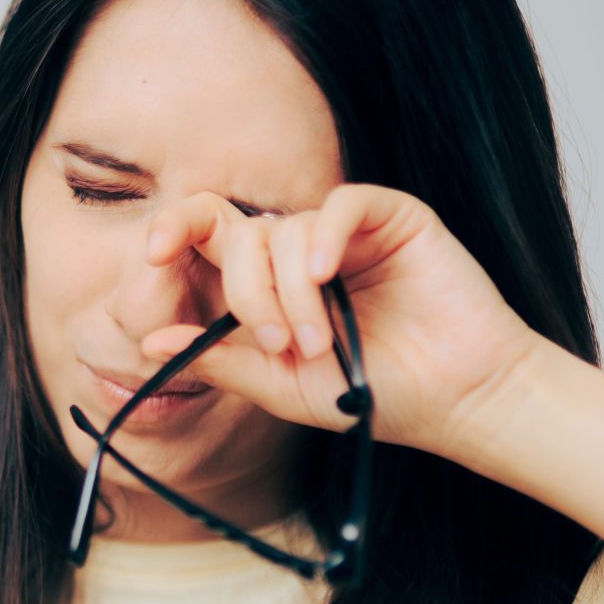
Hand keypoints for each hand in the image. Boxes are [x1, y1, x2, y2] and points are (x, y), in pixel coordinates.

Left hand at [136, 183, 543, 458]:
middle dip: (245, 292)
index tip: (151, 255)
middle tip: (277, 344)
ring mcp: (344, 232)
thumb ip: (220, 361)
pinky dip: (324, 236)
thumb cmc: (368, 396)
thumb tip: (150, 343)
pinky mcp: (392, 218)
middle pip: (238, 233)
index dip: (174, 231)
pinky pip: (340, 204)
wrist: (453, 400)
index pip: (207, 238)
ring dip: (293, 292)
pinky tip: (326, 275)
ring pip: (286, 229)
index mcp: (265, 283)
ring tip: (322, 344)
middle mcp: (299, 251)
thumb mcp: (279, 386)